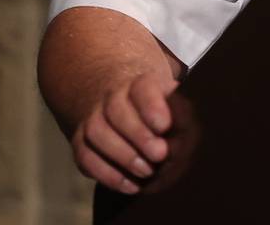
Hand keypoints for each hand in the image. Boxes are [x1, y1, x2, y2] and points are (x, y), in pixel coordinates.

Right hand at [71, 72, 177, 193]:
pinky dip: (106, 174)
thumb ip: (182, 113)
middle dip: (138, 135)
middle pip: (116, 111)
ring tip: (147, 172)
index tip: (164, 126)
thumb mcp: (174, 102)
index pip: (142, 88)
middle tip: (159, 155)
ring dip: (122, 156)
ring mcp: (92, 118)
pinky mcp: (81, 141)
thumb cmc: (160, 107)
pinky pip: (85, 157)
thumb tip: (188, 134)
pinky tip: (131, 185)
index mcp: (139, 83)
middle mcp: (111, 97)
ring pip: (96, 133)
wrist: (123, 99)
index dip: (151, 106)